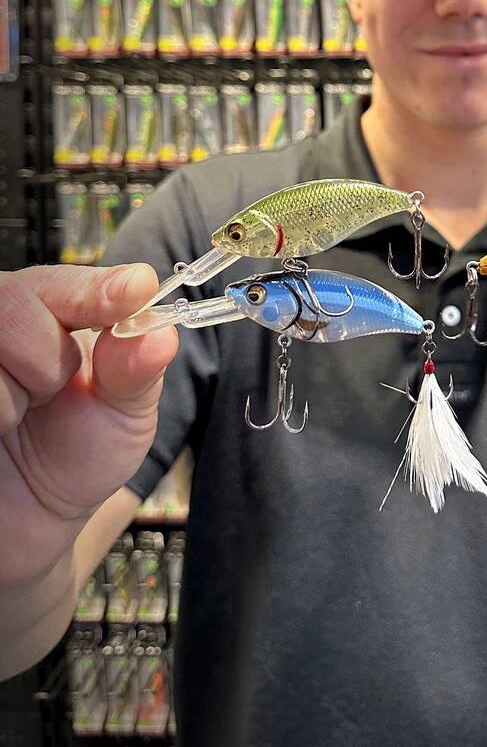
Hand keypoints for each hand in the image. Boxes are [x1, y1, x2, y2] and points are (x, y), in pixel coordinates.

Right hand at [0, 264, 176, 587]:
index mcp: (50, 308)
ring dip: (13, 398)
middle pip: (11, 303)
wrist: (33, 518)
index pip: (59, 280)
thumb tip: (159, 335)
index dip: (93, 290)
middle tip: (51, 393)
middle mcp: (0, 318)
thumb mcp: (127, 413)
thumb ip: (139, 370)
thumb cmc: (81, 451)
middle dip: (47, 358)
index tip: (133, 292)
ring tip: (21, 416)